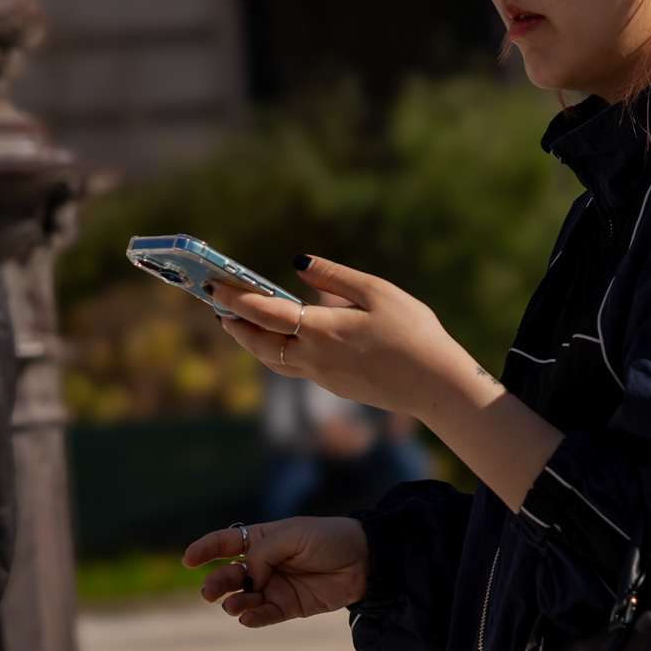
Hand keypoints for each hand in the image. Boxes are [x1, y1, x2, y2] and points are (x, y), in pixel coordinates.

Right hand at [182, 515, 368, 630]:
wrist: (365, 559)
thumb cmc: (329, 538)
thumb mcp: (292, 535)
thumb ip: (263, 554)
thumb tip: (249, 577)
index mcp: (263, 539)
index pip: (226, 543)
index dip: (205, 549)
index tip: (188, 559)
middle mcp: (265, 564)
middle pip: (230, 574)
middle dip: (217, 583)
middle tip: (208, 592)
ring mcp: (276, 586)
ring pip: (245, 598)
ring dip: (234, 602)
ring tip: (233, 605)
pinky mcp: (290, 607)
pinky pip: (266, 614)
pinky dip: (254, 617)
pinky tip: (246, 617)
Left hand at [209, 256, 490, 418]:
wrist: (436, 386)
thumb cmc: (414, 333)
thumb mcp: (377, 292)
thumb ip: (335, 276)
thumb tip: (299, 263)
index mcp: (321, 330)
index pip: (264, 313)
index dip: (236, 298)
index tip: (215, 286)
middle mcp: (314, 358)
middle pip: (259, 344)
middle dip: (236, 325)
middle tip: (218, 307)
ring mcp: (323, 377)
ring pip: (274, 361)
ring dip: (252, 343)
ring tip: (238, 326)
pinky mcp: (336, 388)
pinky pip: (296, 369)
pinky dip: (277, 353)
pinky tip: (281, 341)